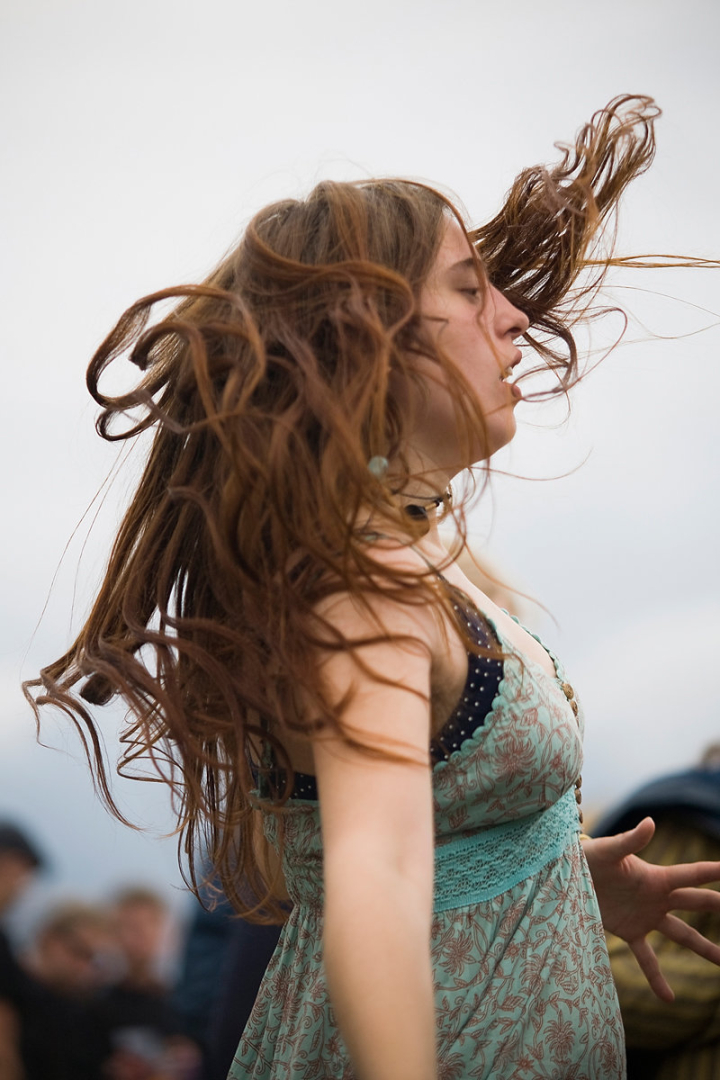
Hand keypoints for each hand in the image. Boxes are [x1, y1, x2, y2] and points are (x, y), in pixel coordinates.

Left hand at [582, 817, 719, 1001]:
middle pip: (696, 903)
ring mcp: (646, 916)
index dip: (713, 872)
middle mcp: (657, 898)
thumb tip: (651, 822)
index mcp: (656, 877)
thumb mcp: (608, 850)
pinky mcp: (630, 932)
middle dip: (719, 906)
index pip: (691, 875)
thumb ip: (630, 840)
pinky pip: (647, 958)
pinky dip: (657, 978)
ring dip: (704, 948)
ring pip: (682, 934)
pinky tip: (668, 998)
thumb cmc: (588, 856)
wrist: (567, 875)